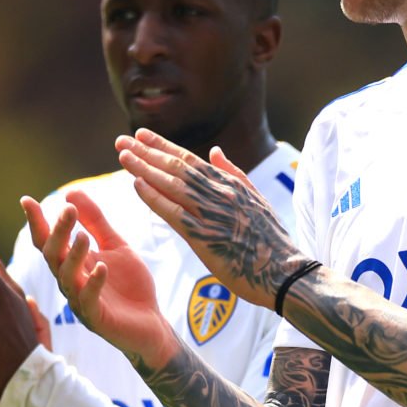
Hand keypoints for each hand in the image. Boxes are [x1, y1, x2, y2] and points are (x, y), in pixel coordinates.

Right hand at [23, 192, 178, 369]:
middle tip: (67, 210)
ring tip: (83, 236)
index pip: (47, 242)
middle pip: (53, 256)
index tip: (26, 200)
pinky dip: (93, 283)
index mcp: (72, 264)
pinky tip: (101, 267)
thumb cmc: (130, 285)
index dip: (36, 223)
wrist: (151, 322)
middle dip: (58, 233)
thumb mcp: (115, 246)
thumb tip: (70, 192)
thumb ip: (95, 221)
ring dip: (73, 256)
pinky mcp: (97, 319)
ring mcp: (81, 302)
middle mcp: (70, 282)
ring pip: (67, 278)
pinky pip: (89, 300)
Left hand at [113, 129, 302, 306]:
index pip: (190, 159)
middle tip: (121, 140)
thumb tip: (214, 151)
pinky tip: (136, 185)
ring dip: (144, 168)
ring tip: (123, 156)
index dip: (163, 146)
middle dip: (146, 152)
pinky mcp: (204, 238)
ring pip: (172, 185)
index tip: (142, 135)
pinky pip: (173, 213)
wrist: (284, 271)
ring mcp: (211, 214)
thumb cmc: (271, 240)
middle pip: (176, 167)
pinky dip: (154, 197)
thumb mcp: (256, 199)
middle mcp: (219, 194)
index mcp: (230, 184)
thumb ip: (234, 174)